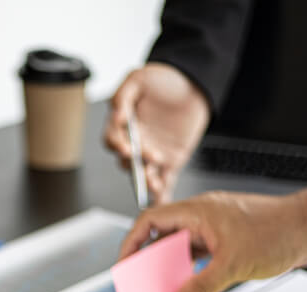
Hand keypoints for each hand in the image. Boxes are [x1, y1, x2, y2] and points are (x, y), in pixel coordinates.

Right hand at [104, 63, 210, 203]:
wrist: (194, 84)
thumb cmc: (165, 79)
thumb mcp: (140, 77)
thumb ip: (124, 93)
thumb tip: (116, 113)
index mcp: (124, 124)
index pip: (112, 139)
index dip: (116, 144)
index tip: (125, 146)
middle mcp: (136, 141)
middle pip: (127, 160)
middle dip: (135, 162)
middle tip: (148, 157)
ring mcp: (153, 153)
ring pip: (144, 173)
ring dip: (146, 181)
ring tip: (154, 183)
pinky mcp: (171, 161)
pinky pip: (165, 180)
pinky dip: (163, 192)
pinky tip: (162, 199)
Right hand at [118, 172, 306, 291]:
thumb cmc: (278, 230)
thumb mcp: (233, 263)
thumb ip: (201, 286)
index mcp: (197, 211)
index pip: (150, 221)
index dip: (132, 242)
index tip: (126, 265)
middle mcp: (203, 217)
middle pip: (163, 237)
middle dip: (150, 261)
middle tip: (143, 284)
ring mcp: (215, 229)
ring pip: (182, 248)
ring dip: (172, 269)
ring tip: (164, 291)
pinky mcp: (228, 241)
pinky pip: (200, 257)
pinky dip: (191, 272)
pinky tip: (191, 290)